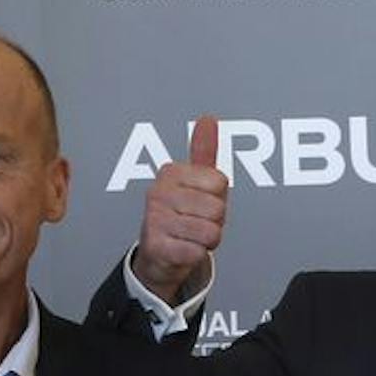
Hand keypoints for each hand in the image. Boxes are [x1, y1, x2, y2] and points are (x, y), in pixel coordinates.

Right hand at [131, 114, 226, 302]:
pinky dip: (196, 256)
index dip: (219, 197)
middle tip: (197, 222)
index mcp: (171, 172)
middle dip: (214, 221)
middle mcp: (159, 193)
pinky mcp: (156, 247)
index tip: (202, 201)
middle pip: (217, 209)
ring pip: (210, 232)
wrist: (159, 253)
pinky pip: (197, 252)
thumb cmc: (181, 214)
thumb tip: (208, 120)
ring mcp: (155, 220)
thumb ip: (203, 151)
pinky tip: (183, 249)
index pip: (220, 182)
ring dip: (206, 240)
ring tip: (191, 236)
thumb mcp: (194, 182)